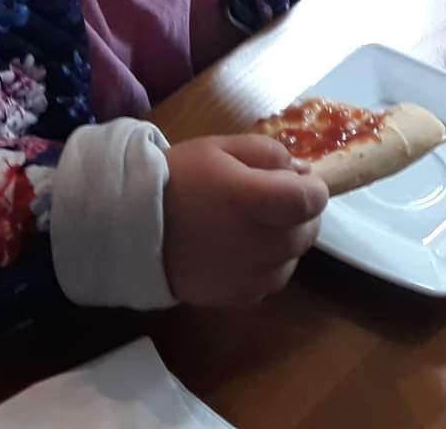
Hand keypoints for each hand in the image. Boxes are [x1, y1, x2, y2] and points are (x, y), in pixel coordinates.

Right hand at [161, 134, 327, 306]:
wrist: (131, 224)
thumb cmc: (179, 178)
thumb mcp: (221, 147)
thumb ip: (268, 154)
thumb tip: (301, 171)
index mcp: (251, 199)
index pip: (310, 200)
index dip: (314, 188)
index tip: (297, 181)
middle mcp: (255, 243)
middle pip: (307, 232)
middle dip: (301, 214)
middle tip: (275, 201)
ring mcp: (247, 276)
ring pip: (292, 259)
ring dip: (286, 242)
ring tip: (256, 226)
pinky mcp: (236, 298)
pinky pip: (271, 282)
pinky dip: (268, 266)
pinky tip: (244, 251)